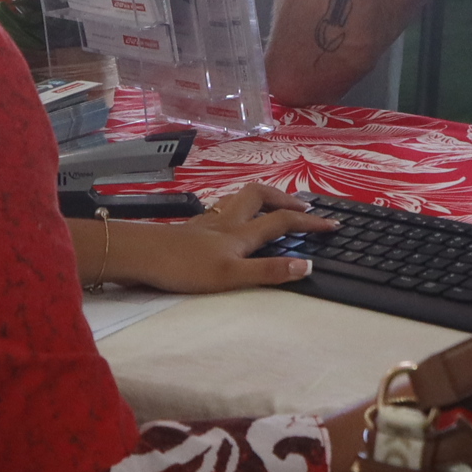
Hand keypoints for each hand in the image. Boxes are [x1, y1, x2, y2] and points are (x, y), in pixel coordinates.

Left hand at [91, 184, 339, 292]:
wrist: (138, 255)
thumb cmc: (183, 267)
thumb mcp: (231, 276)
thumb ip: (269, 271)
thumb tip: (307, 266)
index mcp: (241, 234)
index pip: (283, 222)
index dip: (309, 222)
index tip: (332, 225)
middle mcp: (227, 221)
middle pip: (260, 195)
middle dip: (284, 197)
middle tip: (301, 207)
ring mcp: (207, 222)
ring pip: (240, 198)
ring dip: (261, 198)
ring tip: (273, 206)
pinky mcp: (191, 228)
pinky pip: (222, 210)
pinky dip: (237, 209)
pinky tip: (231, 220)